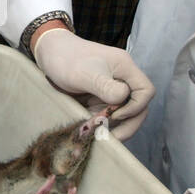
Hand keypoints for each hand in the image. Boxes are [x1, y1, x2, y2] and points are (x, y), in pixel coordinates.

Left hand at [33, 30, 153, 140]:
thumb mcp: (85, 73)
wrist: (49, 54)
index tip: (114, 114)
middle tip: (111, 138)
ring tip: (97, 136)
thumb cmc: (66, 58)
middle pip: (138, 107)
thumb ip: (105, 86)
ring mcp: (112, 91)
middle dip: (127, 125)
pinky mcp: (100, 100)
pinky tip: (90, 132)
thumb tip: (123, 99)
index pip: (145, 91)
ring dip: (112, 128)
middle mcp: (122, 80)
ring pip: (123, 115)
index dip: (135, 107)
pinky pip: (107, 117)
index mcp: (124, 68)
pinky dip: (101, 126)